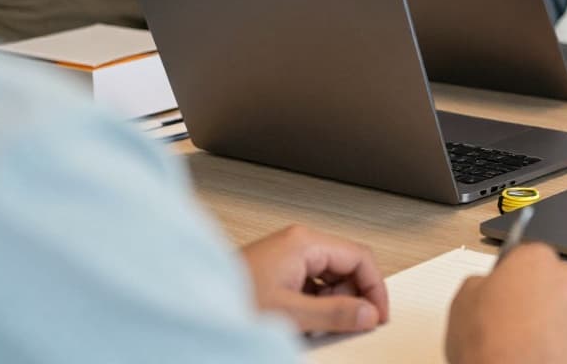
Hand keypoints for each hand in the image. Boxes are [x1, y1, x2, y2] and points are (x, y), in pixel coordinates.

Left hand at [240, 225, 388, 334]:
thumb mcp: (289, 313)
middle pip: (347, 265)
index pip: (360, 256)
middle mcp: (297, 243)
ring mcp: (287, 255)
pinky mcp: (277, 270)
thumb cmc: (228, 300)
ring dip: (332, 303)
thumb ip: (334, 314)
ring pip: (330, 277)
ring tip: (316, 324)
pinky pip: (312, 284)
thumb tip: (367, 314)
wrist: (189, 306)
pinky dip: (315, 304)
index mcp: (304, 242)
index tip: (377, 313)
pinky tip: (302, 321)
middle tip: (349, 323)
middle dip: (352, 296)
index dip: (375, 287)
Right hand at [446, 243, 566, 363]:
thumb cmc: (494, 344)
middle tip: (510, 316)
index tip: (502, 288)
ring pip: (564, 305)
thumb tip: (482, 288)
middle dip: (534, 293)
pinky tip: (538, 351)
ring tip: (523, 340)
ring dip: (549, 317)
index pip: (523, 255)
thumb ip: (479, 283)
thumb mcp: (462, 302)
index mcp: (535, 258)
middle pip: (549, 278)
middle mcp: (566, 277)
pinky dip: (561, 339)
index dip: (509, 275)